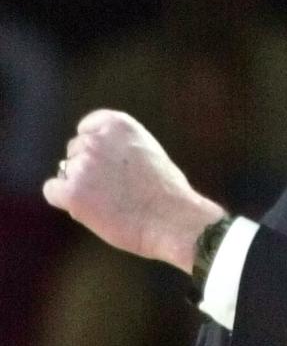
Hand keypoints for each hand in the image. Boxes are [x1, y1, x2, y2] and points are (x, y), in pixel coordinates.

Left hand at [42, 110, 223, 272]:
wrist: (174, 220)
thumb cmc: (169, 194)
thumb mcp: (148, 151)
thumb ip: (121, 147)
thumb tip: (100, 158)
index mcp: (117, 124)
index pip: (87, 128)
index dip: (94, 148)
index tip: (107, 166)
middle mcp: (95, 140)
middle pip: (74, 151)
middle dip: (88, 169)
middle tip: (114, 191)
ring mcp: (82, 166)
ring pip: (65, 172)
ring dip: (80, 187)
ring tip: (110, 204)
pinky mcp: (73, 193)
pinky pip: (52, 191)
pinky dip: (65, 201)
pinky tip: (88, 210)